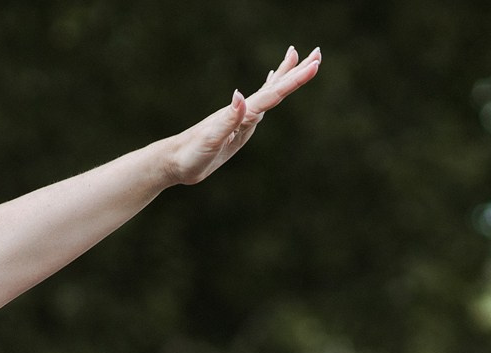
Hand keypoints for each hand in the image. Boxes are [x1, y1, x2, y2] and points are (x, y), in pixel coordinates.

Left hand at [160, 45, 321, 186]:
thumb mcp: (209, 140)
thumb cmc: (190, 154)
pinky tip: (271, 82)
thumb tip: (240, 96)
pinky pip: (259, 104)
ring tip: (297, 56)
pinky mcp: (238, 125)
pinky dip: (268, 90)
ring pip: (270, 91)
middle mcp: (243, 111)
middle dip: (296, 70)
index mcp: (241, 114)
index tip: (314, 64)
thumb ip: (227, 119)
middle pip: (275, 86)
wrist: (173, 162)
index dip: (294, 80)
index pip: (273, 94)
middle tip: (318, 52)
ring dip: (285, 74)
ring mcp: (241, 117)